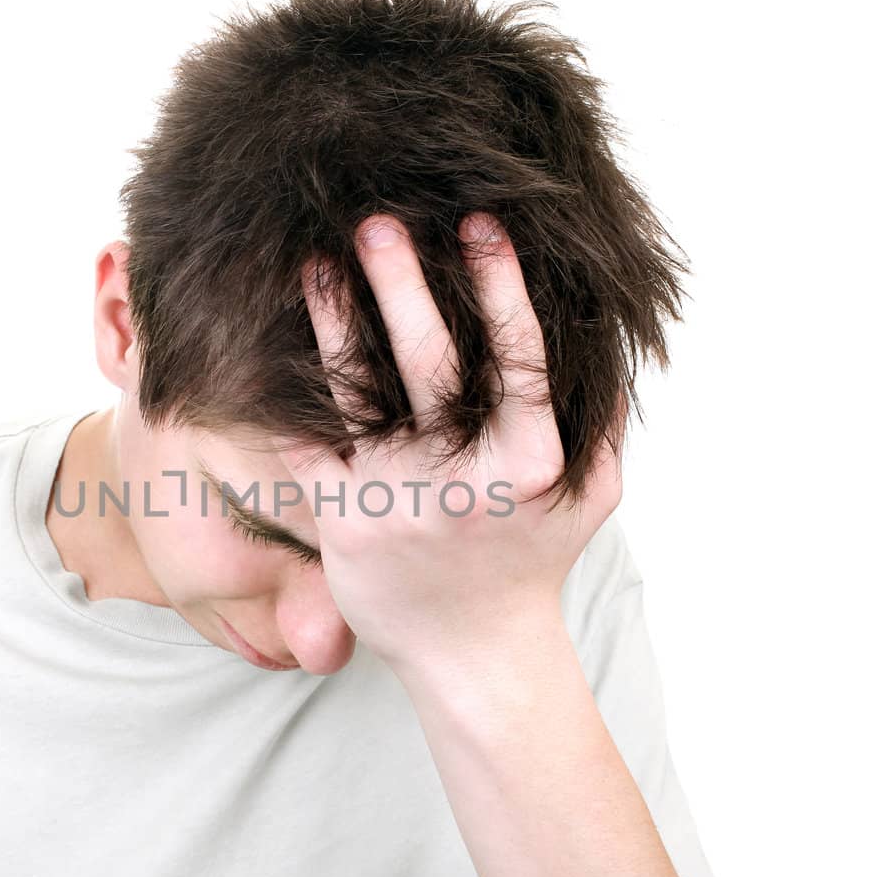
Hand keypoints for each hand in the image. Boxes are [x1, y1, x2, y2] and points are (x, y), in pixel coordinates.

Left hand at [278, 212, 624, 683]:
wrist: (472, 655)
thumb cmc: (531, 562)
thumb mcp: (589, 494)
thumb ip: (600, 417)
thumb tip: (603, 331)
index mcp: (531, 462)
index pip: (518, 355)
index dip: (500, 285)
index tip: (481, 223)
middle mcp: (462, 477)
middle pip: (428, 361)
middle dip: (402, 283)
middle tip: (377, 222)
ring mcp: (398, 498)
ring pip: (359, 392)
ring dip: (336, 320)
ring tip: (316, 263)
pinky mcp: (345, 519)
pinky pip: (310, 443)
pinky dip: (288, 393)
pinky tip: (274, 341)